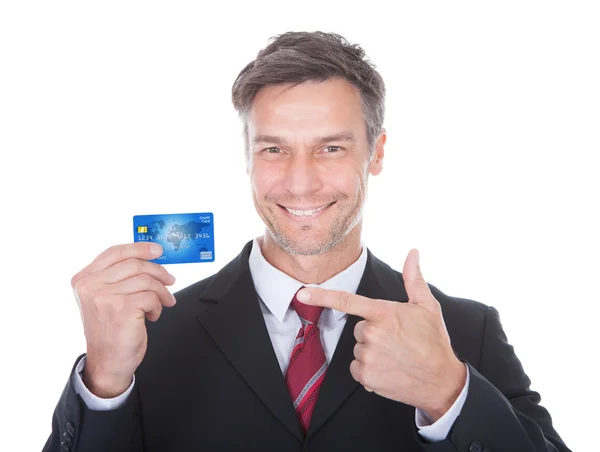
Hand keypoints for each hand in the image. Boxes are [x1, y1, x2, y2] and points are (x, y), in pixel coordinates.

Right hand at [71, 242, 176, 397]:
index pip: (115, 252)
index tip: (158, 250)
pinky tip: (152, 316)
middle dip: (158, 272)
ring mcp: (104, 296)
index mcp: (84, 279)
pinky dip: (157, 305)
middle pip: (135, 264)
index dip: (139, 248)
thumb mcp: (106, 298)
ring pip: (146, 280)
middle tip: (170, 281)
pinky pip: (151, 296)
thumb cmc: (111, 331)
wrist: (108, 363)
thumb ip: (119, 277)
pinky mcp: (121, 307)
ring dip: (161, 292)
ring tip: (162, 303)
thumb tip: (149, 258)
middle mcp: (90, 285)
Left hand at [297, 249, 466, 420]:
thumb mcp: (427, 306)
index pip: (346, 301)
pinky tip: (388, 370)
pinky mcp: (366, 376)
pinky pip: (357, 368)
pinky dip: (369, 371)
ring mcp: (368, 356)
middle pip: (357, 329)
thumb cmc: (434, 341)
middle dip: (372, 333)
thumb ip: (414, 278)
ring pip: (357, 349)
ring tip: (394, 357)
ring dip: (371, 353)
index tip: (301, 293)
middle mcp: (372, 334)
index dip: (321, 296)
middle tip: (395, 341)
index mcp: (383, 313)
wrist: (442, 381)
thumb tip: (413, 253)